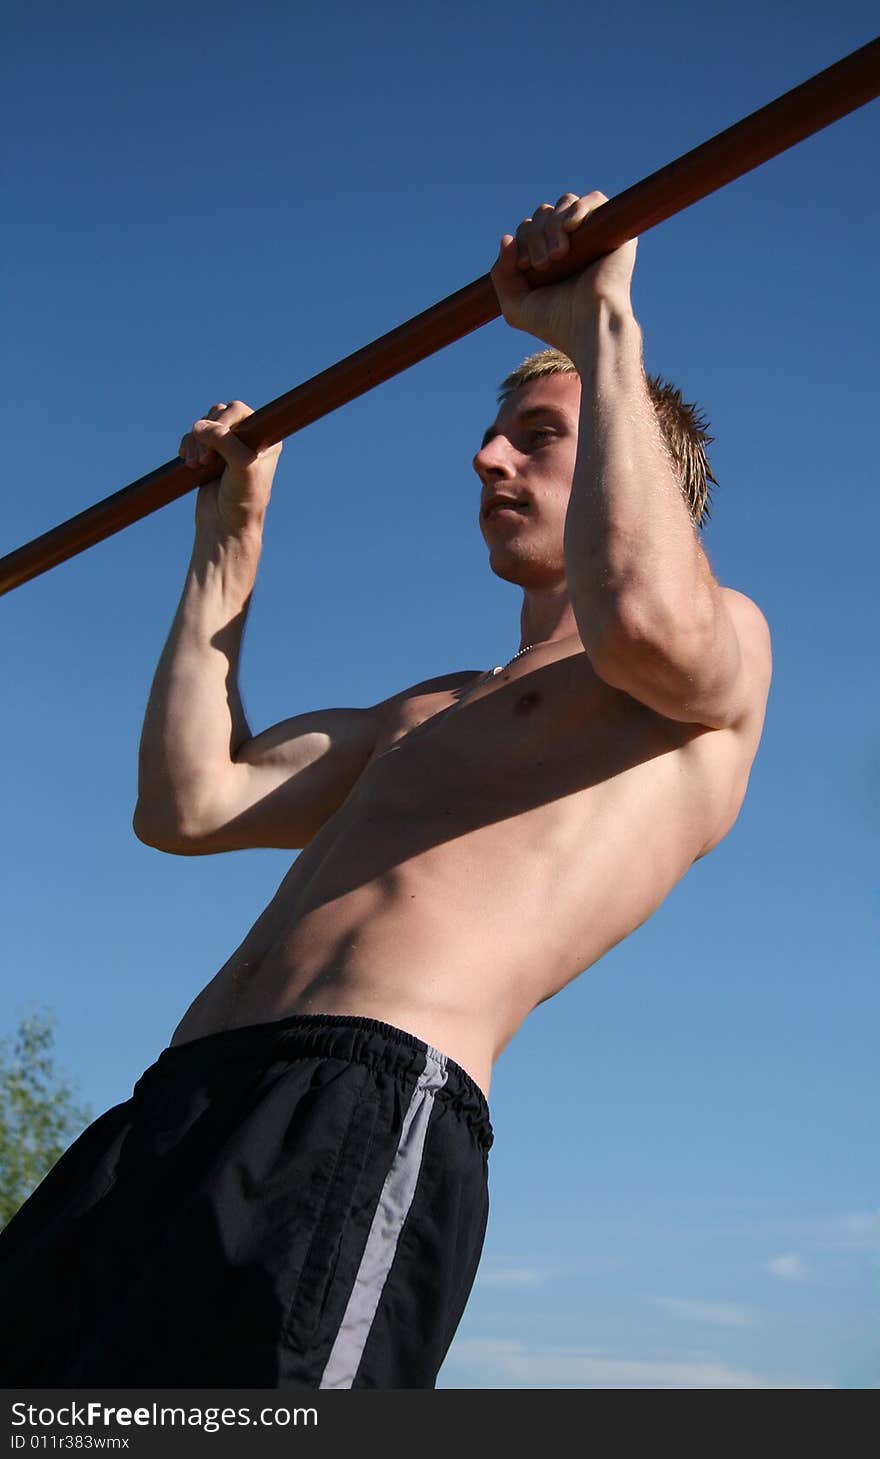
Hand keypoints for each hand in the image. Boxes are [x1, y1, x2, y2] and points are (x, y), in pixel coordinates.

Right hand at [179, 401, 281, 537]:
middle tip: (207, 459)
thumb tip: (198, 426)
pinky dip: (187, 446)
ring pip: (203, 426)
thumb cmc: (243, 498)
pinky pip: (192, 437)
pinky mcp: (208, 455)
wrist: (225, 525)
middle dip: (207, 434)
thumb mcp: (241, 464)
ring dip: (195, 442)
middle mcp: (246, 439)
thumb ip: (224, 439)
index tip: (219, 442)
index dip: (223, 421)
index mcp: (264, 438)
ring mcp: (226, 446)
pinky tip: (189, 462)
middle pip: (218, 414)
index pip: (238, 410)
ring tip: (198, 465)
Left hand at [490, 190, 636, 353]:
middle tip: (543, 264)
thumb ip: (501, 274)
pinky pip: (596, 199)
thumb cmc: (556, 323)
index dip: (522, 241)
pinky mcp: (612, 231)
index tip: (525, 267)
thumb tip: (507, 237)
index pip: (528, 228)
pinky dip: (578, 208)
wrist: (590, 326)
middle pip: (543, 214)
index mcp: (549, 257)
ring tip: (559, 255)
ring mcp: (591, 236)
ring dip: (553, 225)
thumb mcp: (515, 305)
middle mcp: (571, 244)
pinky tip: (571, 228)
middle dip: (535, 236)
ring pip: (564, 203)